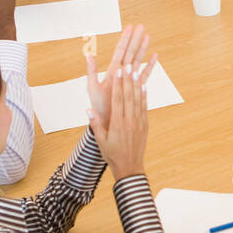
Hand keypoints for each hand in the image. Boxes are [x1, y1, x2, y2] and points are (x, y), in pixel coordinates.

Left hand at [86, 24, 156, 130]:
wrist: (107, 121)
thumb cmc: (99, 106)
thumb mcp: (92, 88)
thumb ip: (91, 72)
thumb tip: (88, 55)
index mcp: (112, 72)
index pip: (120, 51)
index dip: (125, 39)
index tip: (130, 27)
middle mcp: (122, 73)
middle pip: (130, 52)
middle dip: (136, 39)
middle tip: (142, 26)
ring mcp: (129, 80)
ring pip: (138, 60)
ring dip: (143, 49)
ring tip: (148, 36)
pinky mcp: (135, 87)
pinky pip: (144, 74)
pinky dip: (150, 65)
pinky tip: (155, 56)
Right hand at [87, 62, 147, 179]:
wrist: (129, 167)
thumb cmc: (112, 154)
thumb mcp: (101, 140)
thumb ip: (95, 124)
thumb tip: (88, 110)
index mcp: (117, 124)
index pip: (118, 100)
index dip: (118, 84)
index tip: (118, 71)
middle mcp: (130, 121)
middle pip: (129, 96)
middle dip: (128, 79)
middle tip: (127, 65)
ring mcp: (139, 123)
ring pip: (138, 100)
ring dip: (137, 84)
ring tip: (136, 71)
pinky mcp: (144, 125)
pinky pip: (144, 107)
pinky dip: (144, 96)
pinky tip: (144, 86)